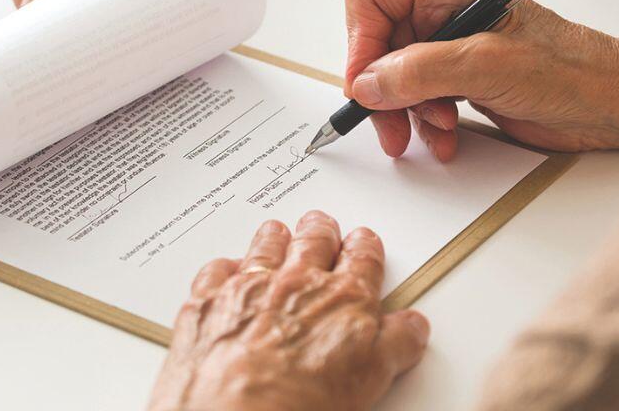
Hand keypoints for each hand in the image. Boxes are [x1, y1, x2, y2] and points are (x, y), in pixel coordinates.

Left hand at [148, 211, 427, 410]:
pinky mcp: (207, 302)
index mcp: (343, 298)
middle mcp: (296, 281)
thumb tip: (411, 327)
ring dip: (274, 237)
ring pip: (265, 245)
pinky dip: (224, 269)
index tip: (363, 242)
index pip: (362, 258)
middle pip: (313, 240)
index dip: (364, 247)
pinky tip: (227, 271)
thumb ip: (396, 345)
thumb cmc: (301, 402)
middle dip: (321, 230)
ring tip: (278, 232)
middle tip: (322, 225)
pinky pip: (216, 271)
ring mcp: (248, 286)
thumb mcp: (370, 379)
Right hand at [342, 0, 618, 159]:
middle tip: (388, 124)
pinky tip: (446, 135)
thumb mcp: (487, 66)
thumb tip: (366, 83)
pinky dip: (423, 120)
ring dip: (404, 110)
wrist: (616, 100)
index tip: (366, 85)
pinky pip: (416, 94)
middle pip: (375, 40)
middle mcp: (442, 7)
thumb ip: (419, 71)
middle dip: (380, 87)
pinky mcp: (458, 72)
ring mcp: (449, 40)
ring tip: (434, 130)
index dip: (359, 41)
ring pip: (391, 73)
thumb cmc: (573, 69)